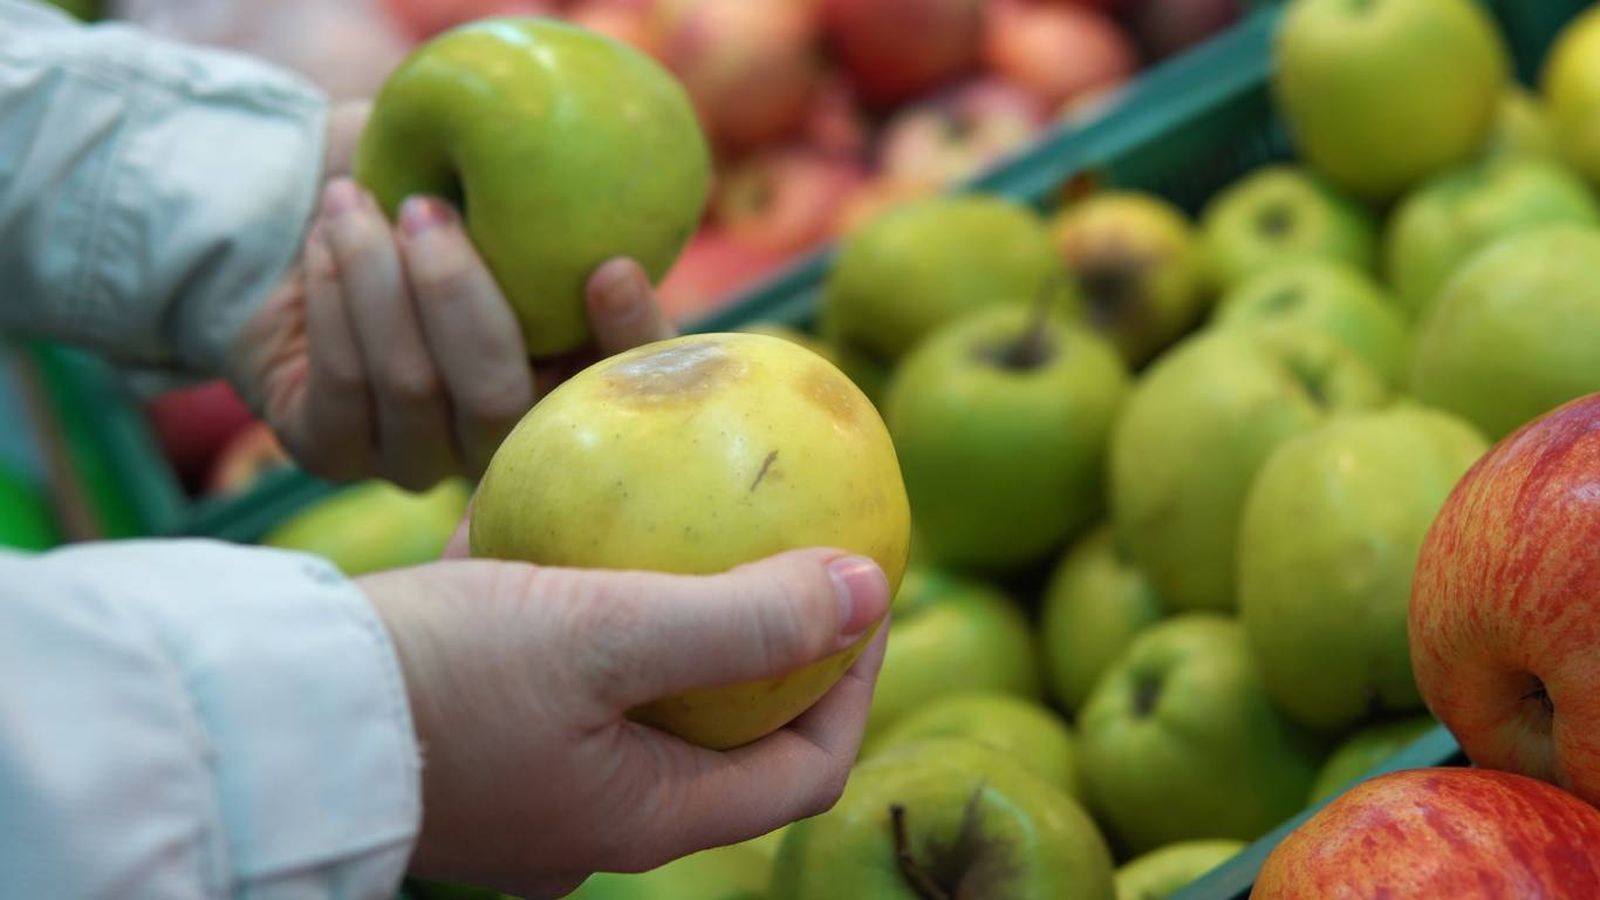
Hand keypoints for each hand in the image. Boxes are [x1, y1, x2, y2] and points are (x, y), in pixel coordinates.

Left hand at [230, 103, 675, 489]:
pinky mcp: (338, 454)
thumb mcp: (492, 175)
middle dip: (456, 294)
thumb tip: (611, 166)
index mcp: (568, 374)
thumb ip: (552, 187)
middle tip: (423, 207)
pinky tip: (324, 240)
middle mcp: (503, 436)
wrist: (308, 220)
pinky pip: (343, 386)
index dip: (633, 339)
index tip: (613, 270)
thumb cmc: (423, 188)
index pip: (628, 383)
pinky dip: (332, 300)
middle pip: (499, 400)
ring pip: (412, 386)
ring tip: (353, 200)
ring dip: (375, 279)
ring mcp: (421, 457)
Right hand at [359, 550, 892, 898]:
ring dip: (665, 605)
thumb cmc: (440, 681)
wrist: (260, 707)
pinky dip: (573, 592)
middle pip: (722, 727)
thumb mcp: (604, 636)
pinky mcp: (468, 724)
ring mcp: (526, 772)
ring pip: (631, 683)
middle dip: (764, 639)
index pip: (801, 768)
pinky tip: (564, 503)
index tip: (867, 590)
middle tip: (788, 548)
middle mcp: (592, 809)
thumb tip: (873, 587)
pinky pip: (549, 655)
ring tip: (686, 514)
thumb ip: (746, 620)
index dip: (853, 684)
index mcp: (645, 815)